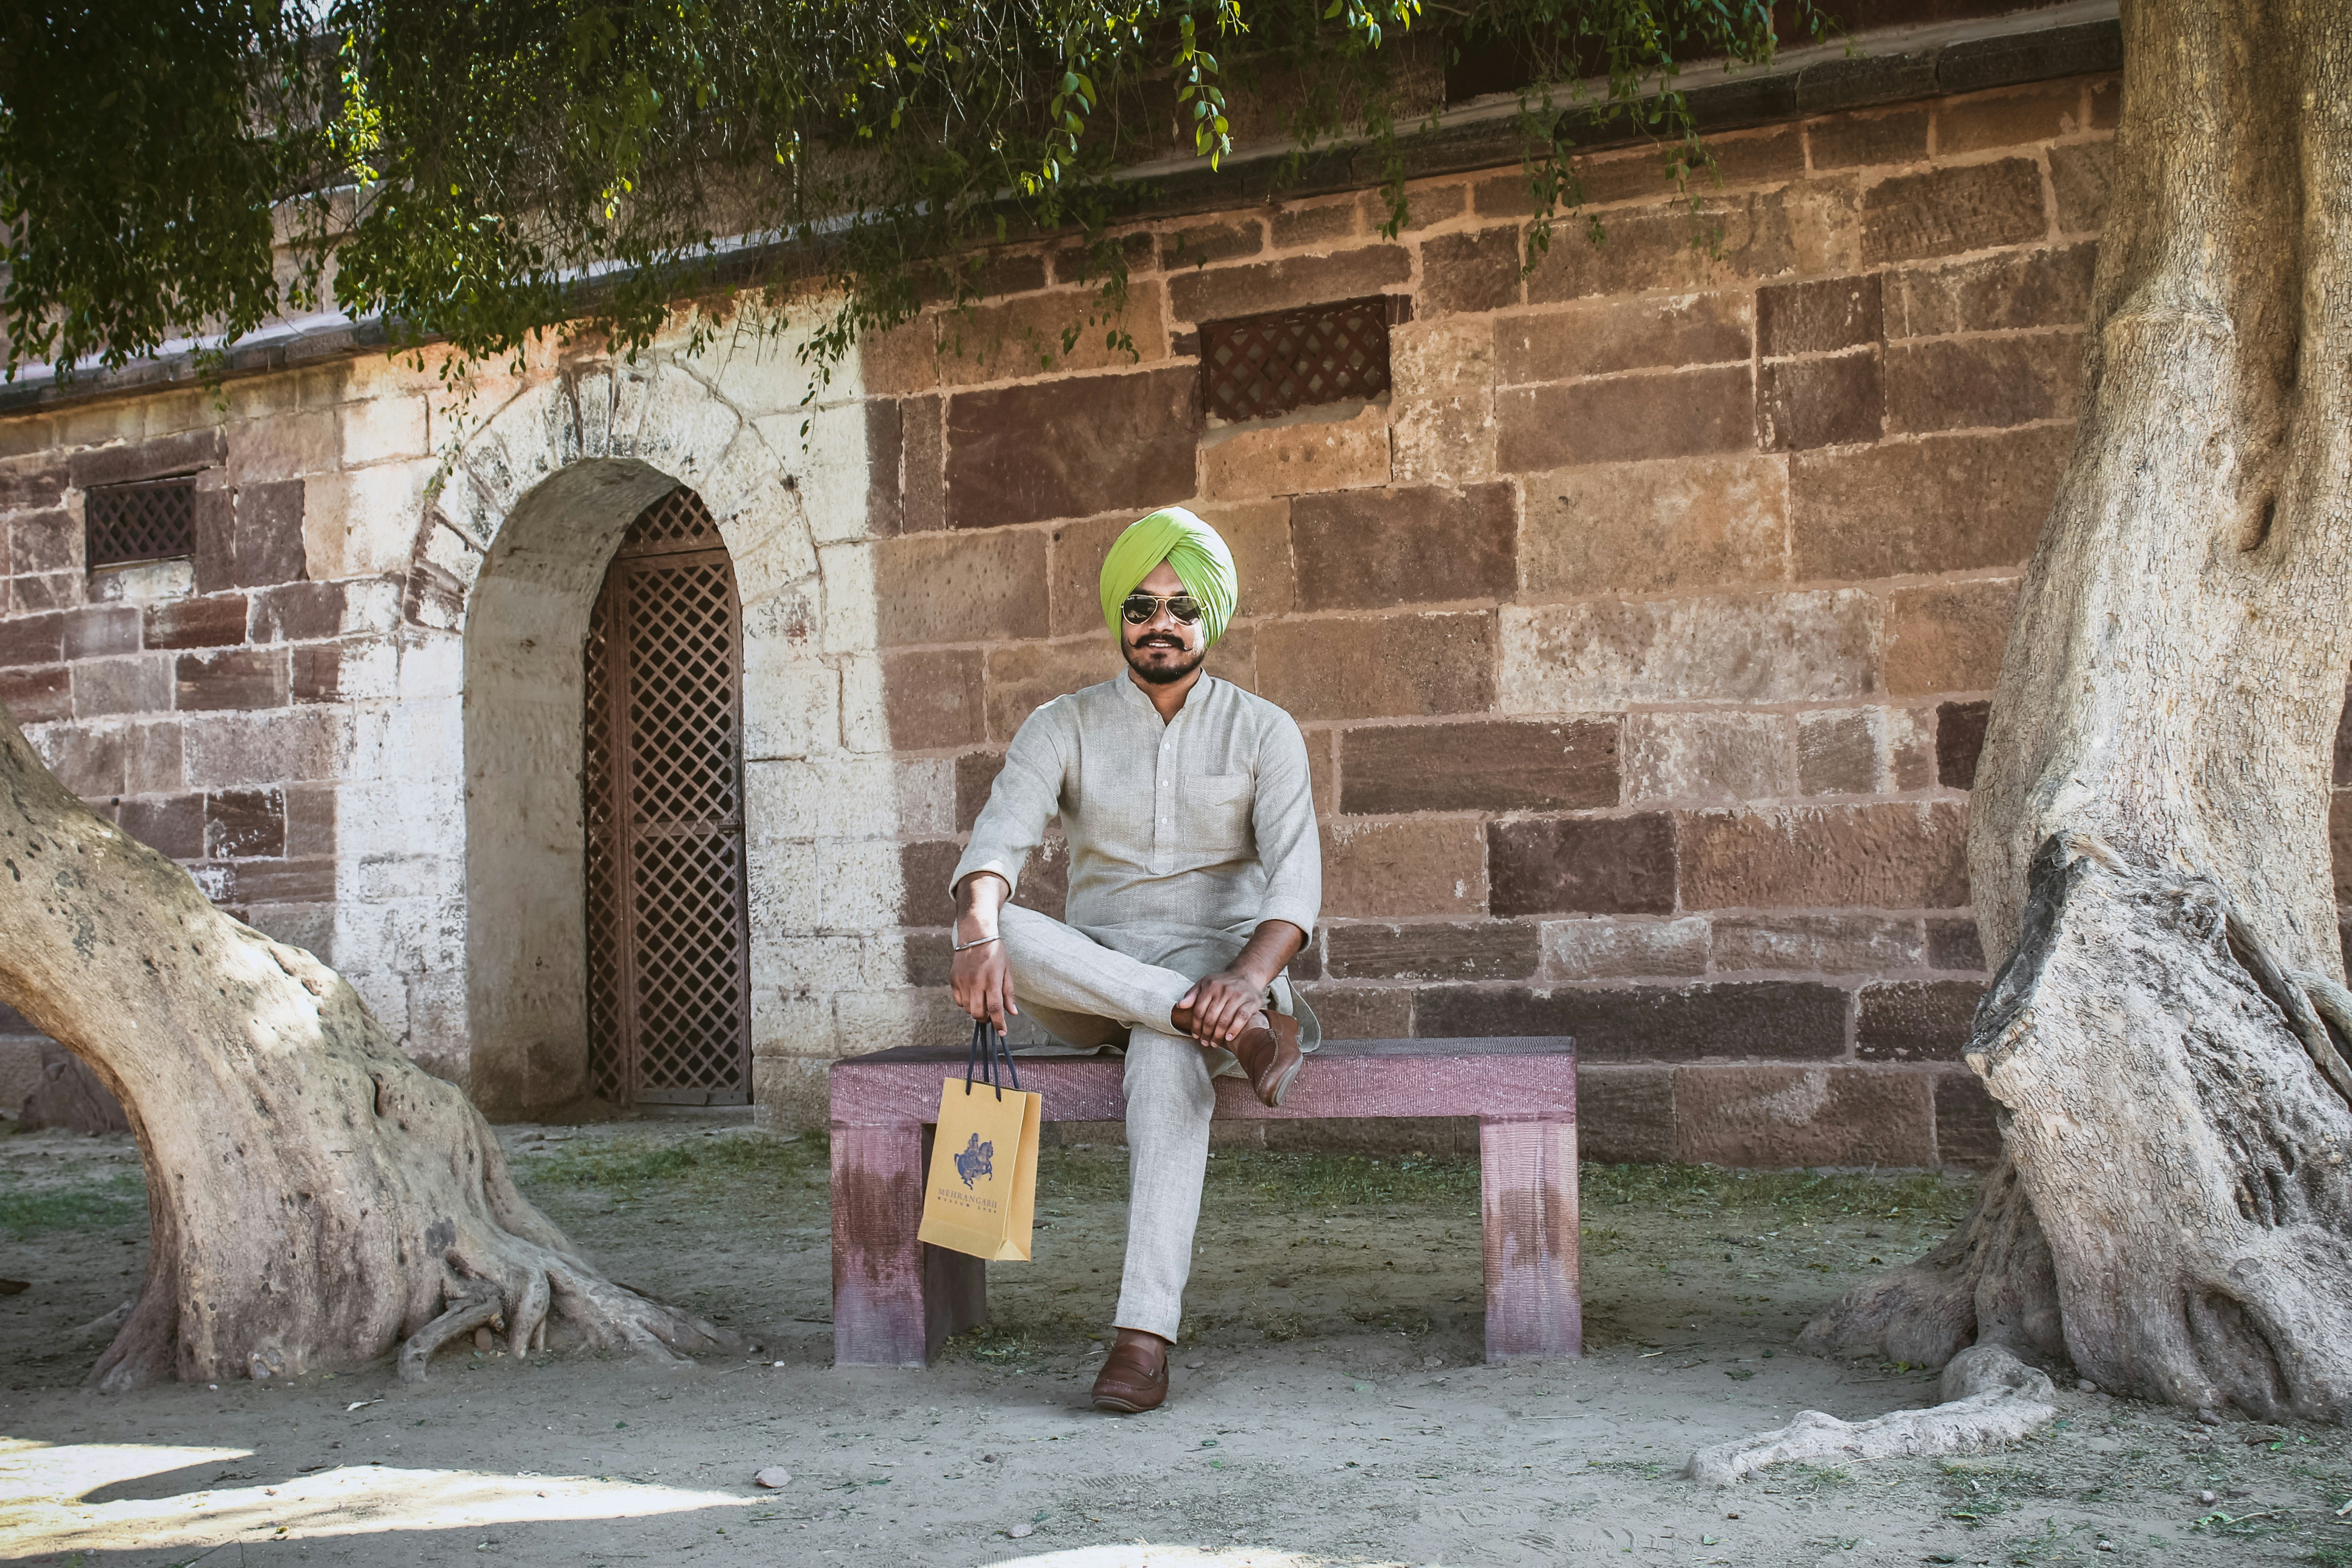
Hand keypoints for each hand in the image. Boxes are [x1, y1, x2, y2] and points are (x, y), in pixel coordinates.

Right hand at [949, 872, 1016, 1030]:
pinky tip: (973, 995)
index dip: (999, 1023)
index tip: (1002, 1032)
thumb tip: (1012, 1012)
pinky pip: (959, 1001)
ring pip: (968, 1009)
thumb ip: (1009, 993)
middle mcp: (975, 982)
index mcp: (992, 979)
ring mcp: (962, 981)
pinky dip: (966, 1004)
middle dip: (987, 1019)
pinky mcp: (953, 980)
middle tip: (992, 1015)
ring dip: (977, 1011)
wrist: (975, 935)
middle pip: (979, 1013)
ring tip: (983, 1002)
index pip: (995, 1008)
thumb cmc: (995, 952)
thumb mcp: (1007, 970)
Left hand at [1177, 965, 1267, 1046]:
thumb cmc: (1222, 983)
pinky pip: (1241, 1018)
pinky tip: (1228, 1038)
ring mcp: (1238, 995)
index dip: (1196, 1026)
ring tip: (1215, 1043)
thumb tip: (1180, 1006)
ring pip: (1224, 1020)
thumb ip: (1192, 995)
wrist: (1247, 975)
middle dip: (1206, 1033)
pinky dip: (1234, 1029)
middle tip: (1205, 1043)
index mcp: (1210, 986)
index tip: (1196, 1036)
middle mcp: (1224, 990)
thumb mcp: (1205, 984)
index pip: (1199, 1010)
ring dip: (1218, 1035)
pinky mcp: (1251, 1001)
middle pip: (1211, 1017)